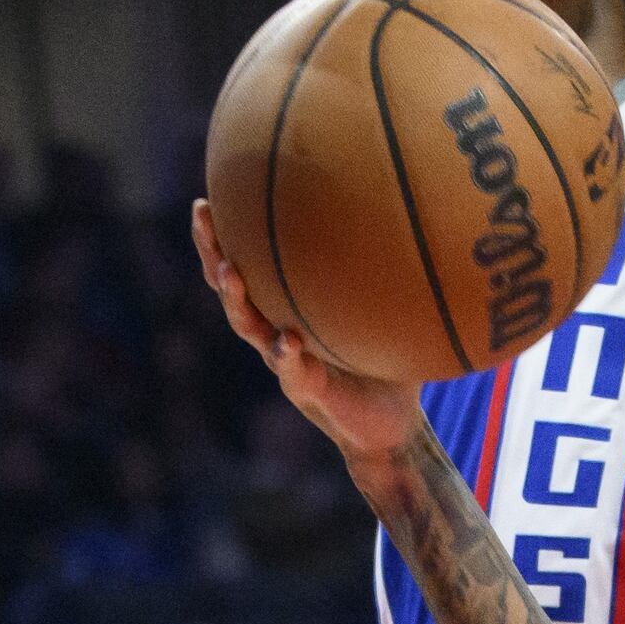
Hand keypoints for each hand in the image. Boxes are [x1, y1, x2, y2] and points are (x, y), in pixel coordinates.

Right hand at [188, 202, 426, 461]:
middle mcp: (276, 331)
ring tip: (231, 272)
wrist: (391, 428)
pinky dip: (288, 356)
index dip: (227, 234)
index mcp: (288, 309)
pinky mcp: (308, 392)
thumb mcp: (388, 312)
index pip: (250, 264)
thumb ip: (393, 275)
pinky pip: (292, 372)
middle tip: (204, 216)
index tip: (211, 195)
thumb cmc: (388, 362)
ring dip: (237, 300)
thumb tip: (420, 217)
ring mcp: (286, 362)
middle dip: (214, 250)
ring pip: (249, 328)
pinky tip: (288, 340)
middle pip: (232, 287)